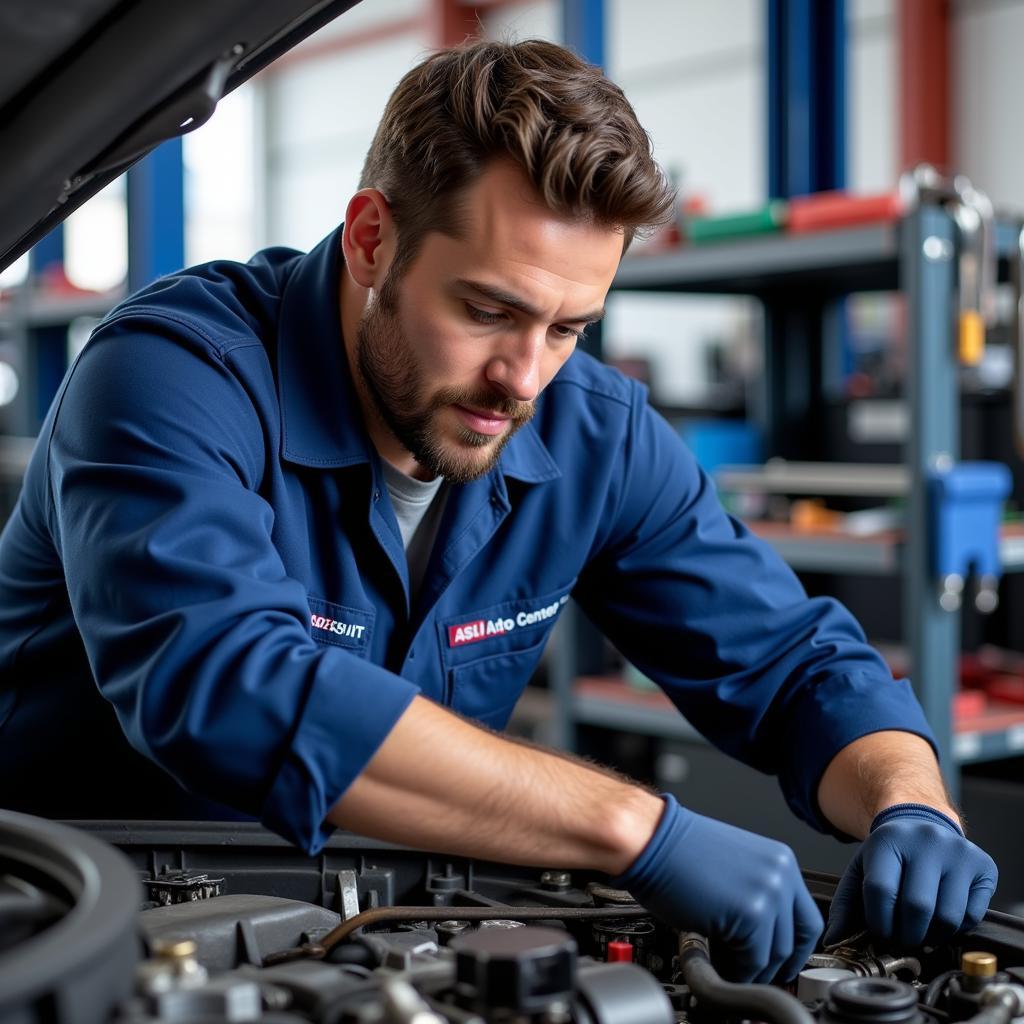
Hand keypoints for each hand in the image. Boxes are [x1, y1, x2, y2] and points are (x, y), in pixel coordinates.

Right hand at [614, 794, 822, 983]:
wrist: (651, 840)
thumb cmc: (677, 851)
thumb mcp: (733, 867)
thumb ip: (756, 894)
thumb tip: (760, 933)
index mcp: (779, 860)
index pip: (807, 918)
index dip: (795, 948)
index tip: (784, 962)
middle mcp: (780, 875)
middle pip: (794, 940)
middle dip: (774, 964)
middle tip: (754, 972)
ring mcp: (769, 894)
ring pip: (774, 954)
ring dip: (753, 969)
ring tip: (731, 966)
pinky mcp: (751, 914)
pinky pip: (752, 960)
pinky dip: (738, 971)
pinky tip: (722, 964)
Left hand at [823, 803, 997, 947]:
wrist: (923, 824)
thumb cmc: (892, 854)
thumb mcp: (863, 867)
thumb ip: (846, 903)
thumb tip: (835, 939)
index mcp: (888, 839)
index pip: (880, 890)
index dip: (879, 922)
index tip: (880, 933)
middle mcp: (925, 841)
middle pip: (916, 907)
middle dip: (906, 935)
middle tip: (902, 939)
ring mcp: (956, 852)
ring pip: (947, 917)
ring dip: (932, 936)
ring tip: (921, 931)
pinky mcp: (982, 866)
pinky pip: (971, 915)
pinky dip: (956, 929)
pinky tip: (941, 918)